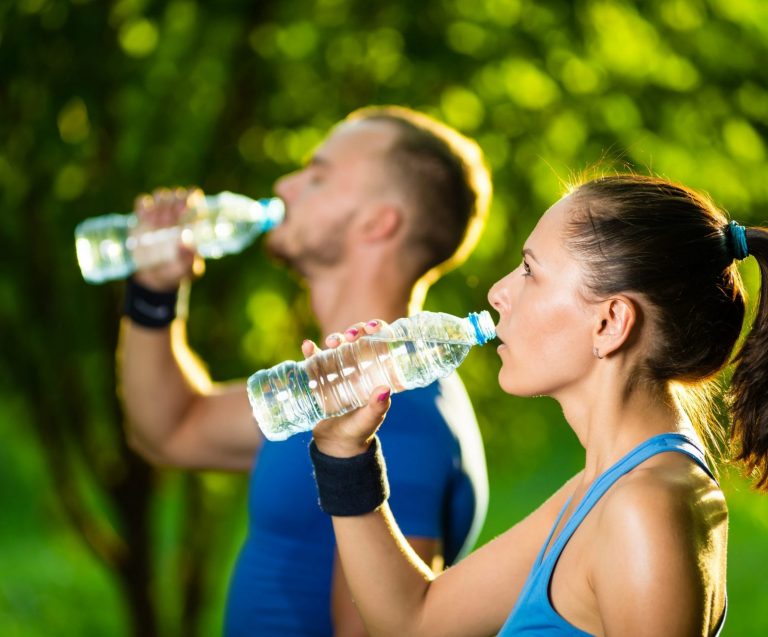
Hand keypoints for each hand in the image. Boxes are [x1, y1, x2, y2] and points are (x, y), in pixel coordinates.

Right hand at [132, 187, 204, 290]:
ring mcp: (160, 214)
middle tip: (168, 221)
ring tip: (156, 224)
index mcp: (193, 223)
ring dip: (159, 205)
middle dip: (173, 202)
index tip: (185, 210)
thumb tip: (184, 242)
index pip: (195, 198)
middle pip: (177, 194)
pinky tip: (144, 219)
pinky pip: (142, 201)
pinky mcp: (142, 218)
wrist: (154, 278)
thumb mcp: (188, 271)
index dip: (191, 198)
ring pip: (161, 195)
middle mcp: (177, 215)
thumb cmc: (178, 272)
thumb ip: (189, 260)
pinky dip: (143, 206)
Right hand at [307, 320, 392, 457]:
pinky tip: (307, 346)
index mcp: (374, 370)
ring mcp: (337, 369)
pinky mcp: (319, 377)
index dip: (377, 329)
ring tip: (332, 343)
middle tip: (351, 336)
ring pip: (337, 345)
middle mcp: (357, 366)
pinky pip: (314, 360)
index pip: (379, 342)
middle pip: (357, 339)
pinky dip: (310, 351)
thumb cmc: (359, 430)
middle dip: (355, 331)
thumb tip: (385, 389)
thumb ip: (377, 407)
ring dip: (335, 338)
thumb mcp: (370, 418)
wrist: (336, 443)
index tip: (373, 327)